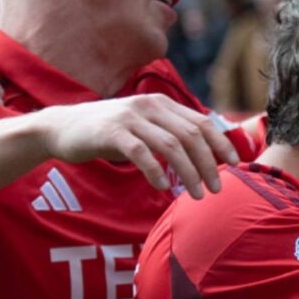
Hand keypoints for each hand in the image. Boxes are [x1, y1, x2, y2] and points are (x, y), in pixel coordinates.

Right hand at [40, 94, 241, 196]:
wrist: (62, 128)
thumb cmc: (109, 133)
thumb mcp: (143, 127)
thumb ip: (169, 133)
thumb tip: (205, 153)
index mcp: (161, 103)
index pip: (202, 122)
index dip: (221, 144)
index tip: (236, 164)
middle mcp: (149, 106)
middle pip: (191, 135)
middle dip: (208, 163)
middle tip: (217, 188)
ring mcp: (130, 118)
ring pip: (171, 145)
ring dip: (188, 172)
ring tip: (196, 194)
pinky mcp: (111, 132)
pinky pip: (141, 153)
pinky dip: (156, 171)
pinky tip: (163, 187)